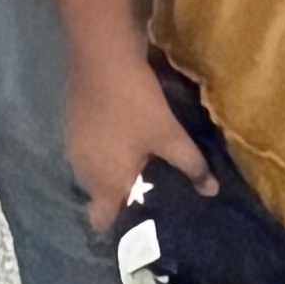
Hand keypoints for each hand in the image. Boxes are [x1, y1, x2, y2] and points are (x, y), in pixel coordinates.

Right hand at [65, 51, 214, 236]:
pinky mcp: (73, 123)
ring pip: (94, 171)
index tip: (141, 221)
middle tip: (149, 187)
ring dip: (111, 169)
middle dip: (121, 194)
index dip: (121, 226)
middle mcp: (84, 172)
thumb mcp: (169, 135)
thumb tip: (212, 191)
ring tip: (140, 161)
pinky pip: (89, 148)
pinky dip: (104, 147)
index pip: (103, 221)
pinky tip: (123, 134)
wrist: (100, 58)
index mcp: (106, 182)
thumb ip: (191, 166)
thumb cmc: (135, 105)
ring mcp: (74, 147)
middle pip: (100, 196)